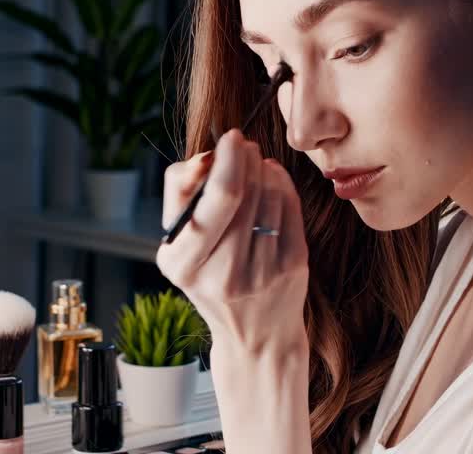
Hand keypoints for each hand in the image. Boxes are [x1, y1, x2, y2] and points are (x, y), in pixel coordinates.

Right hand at [156, 129, 308, 355]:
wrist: (254, 334)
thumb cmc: (211, 273)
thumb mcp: (181, 243)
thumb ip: (181, 192)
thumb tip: (208, 157)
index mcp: (182, 264)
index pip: (213, 200)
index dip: (225, 161)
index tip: (229, 138)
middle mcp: (222, 274)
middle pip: (243, 192)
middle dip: (245, 157)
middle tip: (244, 144)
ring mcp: (262, 273)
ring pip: (269, 195)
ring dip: (263, 168)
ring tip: (256, 165)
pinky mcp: (292, 268)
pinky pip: (290, 207)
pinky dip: (282, 184)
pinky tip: (273, 182)